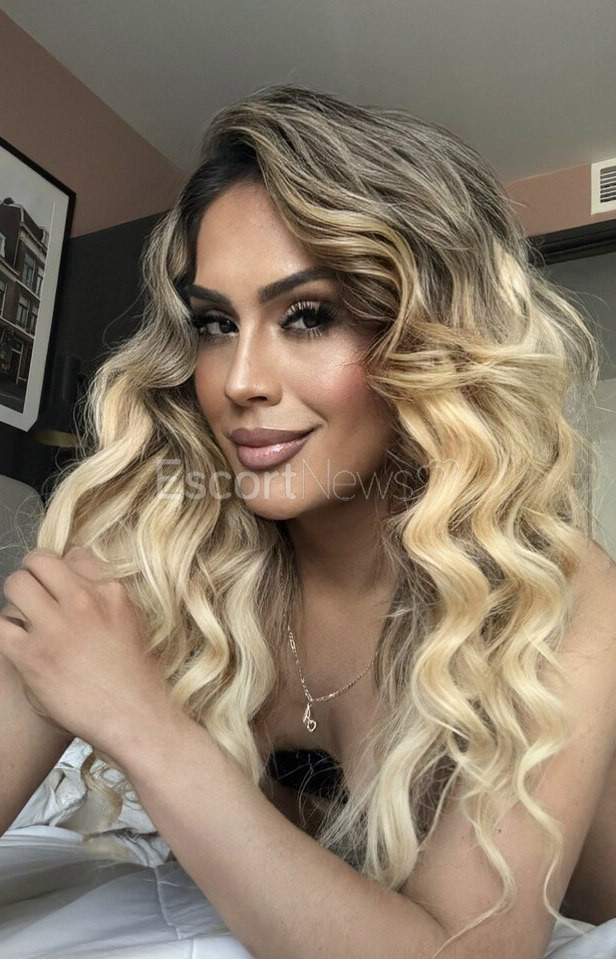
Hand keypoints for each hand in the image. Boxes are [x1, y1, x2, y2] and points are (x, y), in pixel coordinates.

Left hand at [0, 547, 174, 759]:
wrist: (134, 717)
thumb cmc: (138, 678)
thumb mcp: (135, 622)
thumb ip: (107, 599)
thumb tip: (79, 582)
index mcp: (110, 592)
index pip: (75, 555)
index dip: (64, 570)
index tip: (62, 587)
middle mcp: (83, 602)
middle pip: (39, 561)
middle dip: (32, 575)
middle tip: (35, 596)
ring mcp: (55, 627)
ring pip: (16, 585)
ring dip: (17, 600)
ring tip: (25, 620)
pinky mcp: (31, 656)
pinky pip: (1, 625)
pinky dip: (6, 631)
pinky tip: (19, 644)